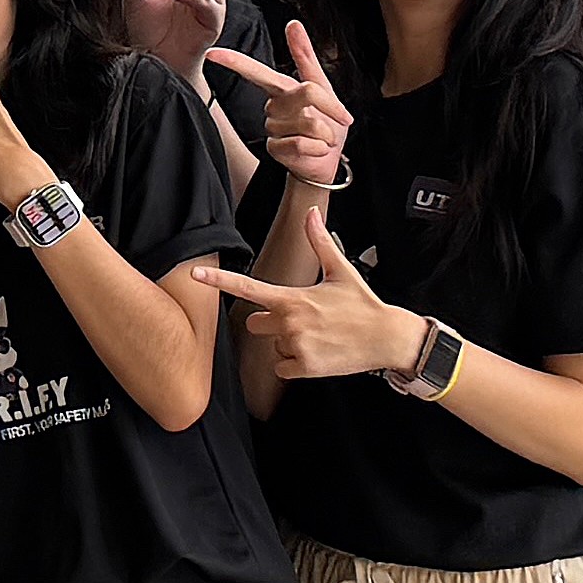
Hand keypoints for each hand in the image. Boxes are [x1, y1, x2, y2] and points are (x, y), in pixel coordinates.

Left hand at [196, 223, 418, 383]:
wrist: (387, 337)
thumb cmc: (362, 304)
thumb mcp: (341, 270)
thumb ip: (319, 243)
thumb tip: (312, 214)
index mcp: (292, 297)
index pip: (247, 287)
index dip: (219, 281)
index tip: (195, 275)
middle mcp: (289, 322)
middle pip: (255, 323)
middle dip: (272, 323)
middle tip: (302, 320)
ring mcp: (295, 346)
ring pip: (272, 347)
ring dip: (288, 344)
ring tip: (318, 336)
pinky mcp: (304, 367)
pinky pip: (282, 368)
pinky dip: (295, 365)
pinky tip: (318, 354)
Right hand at [208, 22, 354, 192]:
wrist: (329, 159)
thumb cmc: (327, 123)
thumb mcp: (322, 86)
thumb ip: (305, 56)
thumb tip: (292, 23)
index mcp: (281, 88)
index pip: (254, 71)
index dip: (234, 62)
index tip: (212, 54)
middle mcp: (272, 106)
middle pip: (305, 93)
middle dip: (330, 105)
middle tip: (340, 117)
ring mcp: (271, 128)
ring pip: (307, 122)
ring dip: (326, 132)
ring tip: (323, 138)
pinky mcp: (274, 149)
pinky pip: (301, 142)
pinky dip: (319, 147)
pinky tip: (316, 150)